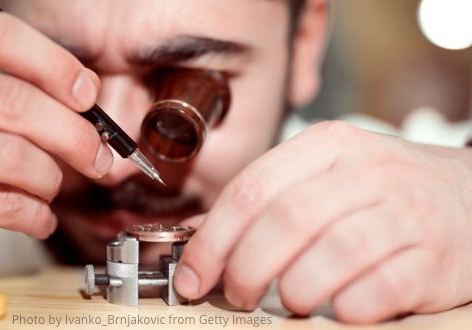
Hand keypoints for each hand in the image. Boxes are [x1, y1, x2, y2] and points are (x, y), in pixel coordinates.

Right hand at [0, 12, 111, 277]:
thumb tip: (82, 100)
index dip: (55, 64)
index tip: (85, 94)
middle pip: (14, 102)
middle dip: (74, 135)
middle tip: (96, 156)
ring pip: (12, 157)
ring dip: (51, 179)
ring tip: (50, 188)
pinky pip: (0, 205)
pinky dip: (34, 215)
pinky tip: (35, 216)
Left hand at [175, 121, 471, 322]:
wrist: (470, 198)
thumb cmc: (381, 192)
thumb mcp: (323, 176)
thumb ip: (264, 201)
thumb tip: (197, 236)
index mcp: (328, 146)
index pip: (251, 189)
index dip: (211, 239)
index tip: (191, 276)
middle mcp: (368, 172)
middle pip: (285, 222)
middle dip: (245, 269)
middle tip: (237, 294)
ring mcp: (406, 213)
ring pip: (331, 255)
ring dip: (294, 290)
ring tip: (290, 299)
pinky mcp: (435, 259)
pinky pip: (378, 290)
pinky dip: (346, 307)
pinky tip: (338, 306)